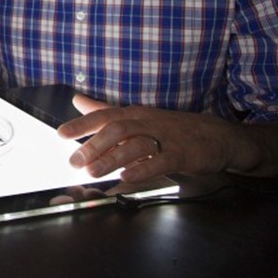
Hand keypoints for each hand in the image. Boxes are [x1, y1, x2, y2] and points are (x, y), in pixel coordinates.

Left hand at [56, 94, 243, 183]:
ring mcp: (166, 139)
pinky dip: (143, 169)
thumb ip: (105, 110)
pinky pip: (160, 161)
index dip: (82, 124)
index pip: (104, 116)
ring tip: (92, 172)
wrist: (217, 136)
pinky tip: (127, 177)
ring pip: (135, 145)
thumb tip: (77, 100)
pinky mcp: (182, 155)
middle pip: (117, 130)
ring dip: (112, 159)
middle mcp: (148, 123)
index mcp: (135, 114)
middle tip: (74, 161)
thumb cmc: (172, 128)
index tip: (60, 134)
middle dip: (93, 145)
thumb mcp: (138, 116)